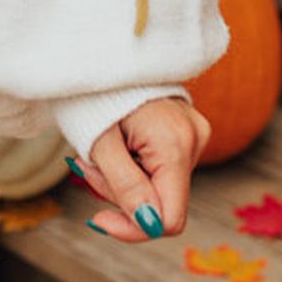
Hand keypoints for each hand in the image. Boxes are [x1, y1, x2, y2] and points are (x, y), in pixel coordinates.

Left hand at [72, 96, 211, 240]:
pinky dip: (133, 167)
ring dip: (122, 180)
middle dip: (119, 193)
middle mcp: (195, 138)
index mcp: (175, 143)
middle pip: (160, 201)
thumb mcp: (100, 144)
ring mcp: (194, 133)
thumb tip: (151, 226)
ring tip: (99, 149)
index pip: (170, 217)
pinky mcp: (186, 130)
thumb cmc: (93, 95)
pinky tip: (116, 145)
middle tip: (86, 164)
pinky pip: (161, 168)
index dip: (135, 229)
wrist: (98, 52)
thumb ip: (126, 186)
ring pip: (159, 186)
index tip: (98, 219)